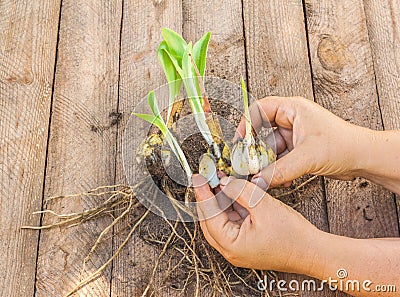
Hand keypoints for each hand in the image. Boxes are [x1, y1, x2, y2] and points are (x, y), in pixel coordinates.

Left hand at [192, 174, 318, 272]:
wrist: (313, 252)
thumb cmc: (293, 236)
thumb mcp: (264, 206)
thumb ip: (241, 192)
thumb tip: (224, 182)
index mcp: (231, 245)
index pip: (208, 215)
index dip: (202, 193)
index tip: (198, 177)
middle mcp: (230, 249)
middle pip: (210, 219)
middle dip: (208, 196)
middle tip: (206, 177)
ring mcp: (238, 247)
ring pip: (221, 219)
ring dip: (220, 200)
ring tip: (219, 180)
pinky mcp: (246, 242)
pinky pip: (233, 221)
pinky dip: (231, 206)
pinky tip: (232, 191)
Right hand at [236, 96, 370, 187]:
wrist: (364, 158)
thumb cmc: (344, 145)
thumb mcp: (307, 157)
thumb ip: (280, 170)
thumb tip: (258, 181)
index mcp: (292, 109)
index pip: (259, 110)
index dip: (245, 125)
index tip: (238, 143)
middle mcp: (291, 120)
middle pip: (261, 132)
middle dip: (255, 151)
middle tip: (247, 165)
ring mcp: (294, 135)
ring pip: (269, 149)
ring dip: (266, 165)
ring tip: (263, 178)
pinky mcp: (297, 150)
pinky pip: (278, 159)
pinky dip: (276, 170)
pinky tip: (278, 180)